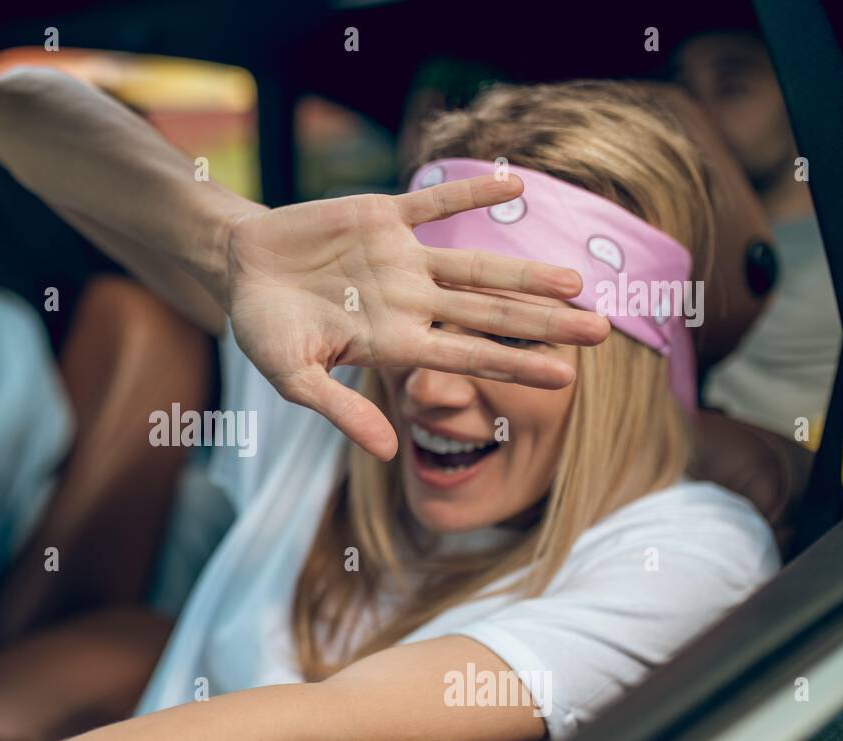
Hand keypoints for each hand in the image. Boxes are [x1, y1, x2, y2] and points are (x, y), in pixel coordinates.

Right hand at [221, 174, 609, 459]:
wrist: (240, 270)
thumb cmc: (264, 330)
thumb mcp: (294, 378)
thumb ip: (342, 410)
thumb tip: (388, 453)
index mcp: (393, 343)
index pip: (467, 356)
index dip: (515, 364)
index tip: (564, 379)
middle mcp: (410, 302)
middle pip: (489, 313)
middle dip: (544, 323)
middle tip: (602, 332)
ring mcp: (401, 260)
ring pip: (476, 265)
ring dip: (525, 270)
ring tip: (578, 278)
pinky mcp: (384, 218)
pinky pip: (435, 204)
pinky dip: (471, 194)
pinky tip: (516, 186)